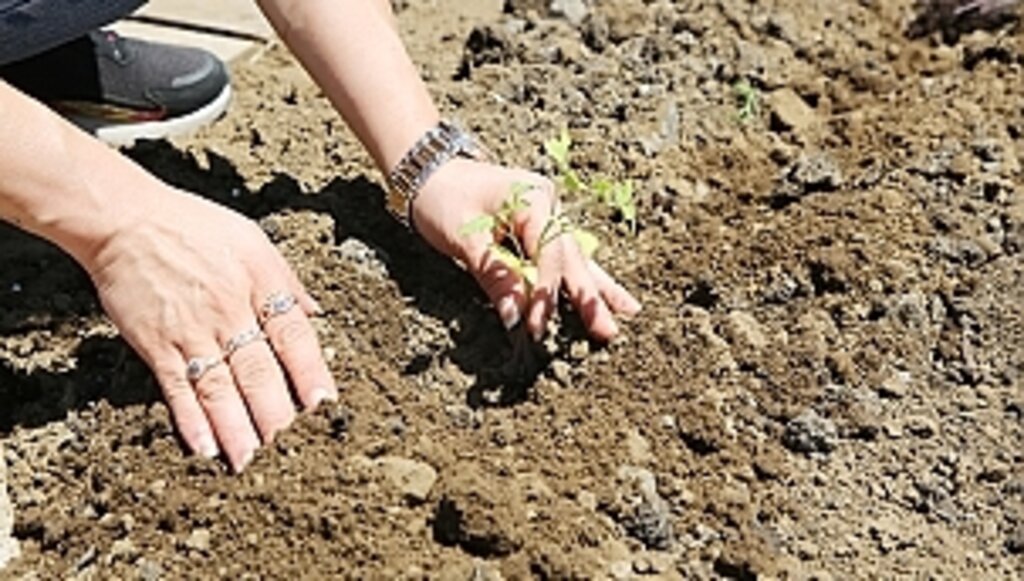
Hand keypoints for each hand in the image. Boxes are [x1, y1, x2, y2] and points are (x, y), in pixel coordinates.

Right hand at [83, 187, 335, 471]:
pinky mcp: (156, 343)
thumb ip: (285, 282)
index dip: (310, 372)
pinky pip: (177, 387)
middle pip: (259, 371)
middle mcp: (229, 310)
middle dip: (277, 413)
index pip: (294, 336)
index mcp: (260, 284)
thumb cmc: (193, 226)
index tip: (324, 405)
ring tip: (252, 460)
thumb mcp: (253, 242)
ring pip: (221, 387)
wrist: (125, 219)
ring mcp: (191, 330)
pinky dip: (191, 419)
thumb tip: (314, 313)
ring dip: (238, 428)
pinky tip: (206, 446)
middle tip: (292, 448)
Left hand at [411, 158, 641, 340]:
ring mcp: (547, 216)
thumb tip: (515, 316)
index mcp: (531, 199)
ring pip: (576, 258)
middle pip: (572, 257)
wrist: (430, 171)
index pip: (549, 252)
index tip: (537, 325)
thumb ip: (494, 276)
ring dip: (597, 289)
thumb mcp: (462, 238)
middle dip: (589, 296)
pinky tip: (615, 296)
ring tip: (629, 312)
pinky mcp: (540, 230)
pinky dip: (584, 278)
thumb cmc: (442, 198)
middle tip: (608, 330)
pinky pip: (564, 258)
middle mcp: (547, 205)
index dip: (546, 292)